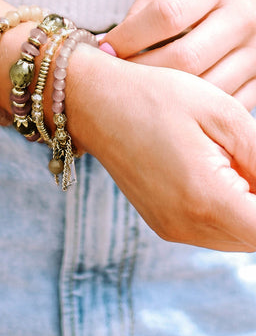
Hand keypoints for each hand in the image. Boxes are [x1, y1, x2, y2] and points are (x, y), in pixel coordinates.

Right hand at [67, 47, 255, 251]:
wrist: (95, 102)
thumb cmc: (156, 97)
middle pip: (255, 237)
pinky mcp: (163, 224)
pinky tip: (219, 172)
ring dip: (249, 209)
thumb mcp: (222, 114)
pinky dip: (229, 210)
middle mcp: (186, 225)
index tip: (254, 168)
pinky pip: (213, 231)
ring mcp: (171, 228)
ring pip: (237, 238)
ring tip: (231, 161)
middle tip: (243, 157)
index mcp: (205, 198)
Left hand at [101, 0, 255, 109]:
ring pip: (206, 89)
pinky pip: (226, 104)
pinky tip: (175, 100)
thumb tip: (110, 49)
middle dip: (143, 72)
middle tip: (118, 77)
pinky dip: (195, 107)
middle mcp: (243, 16)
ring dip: (167, 96)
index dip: (129, 38)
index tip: (106, 49)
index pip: (166, 16)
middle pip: (185, 59)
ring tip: (143, 91)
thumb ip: (142, 11)